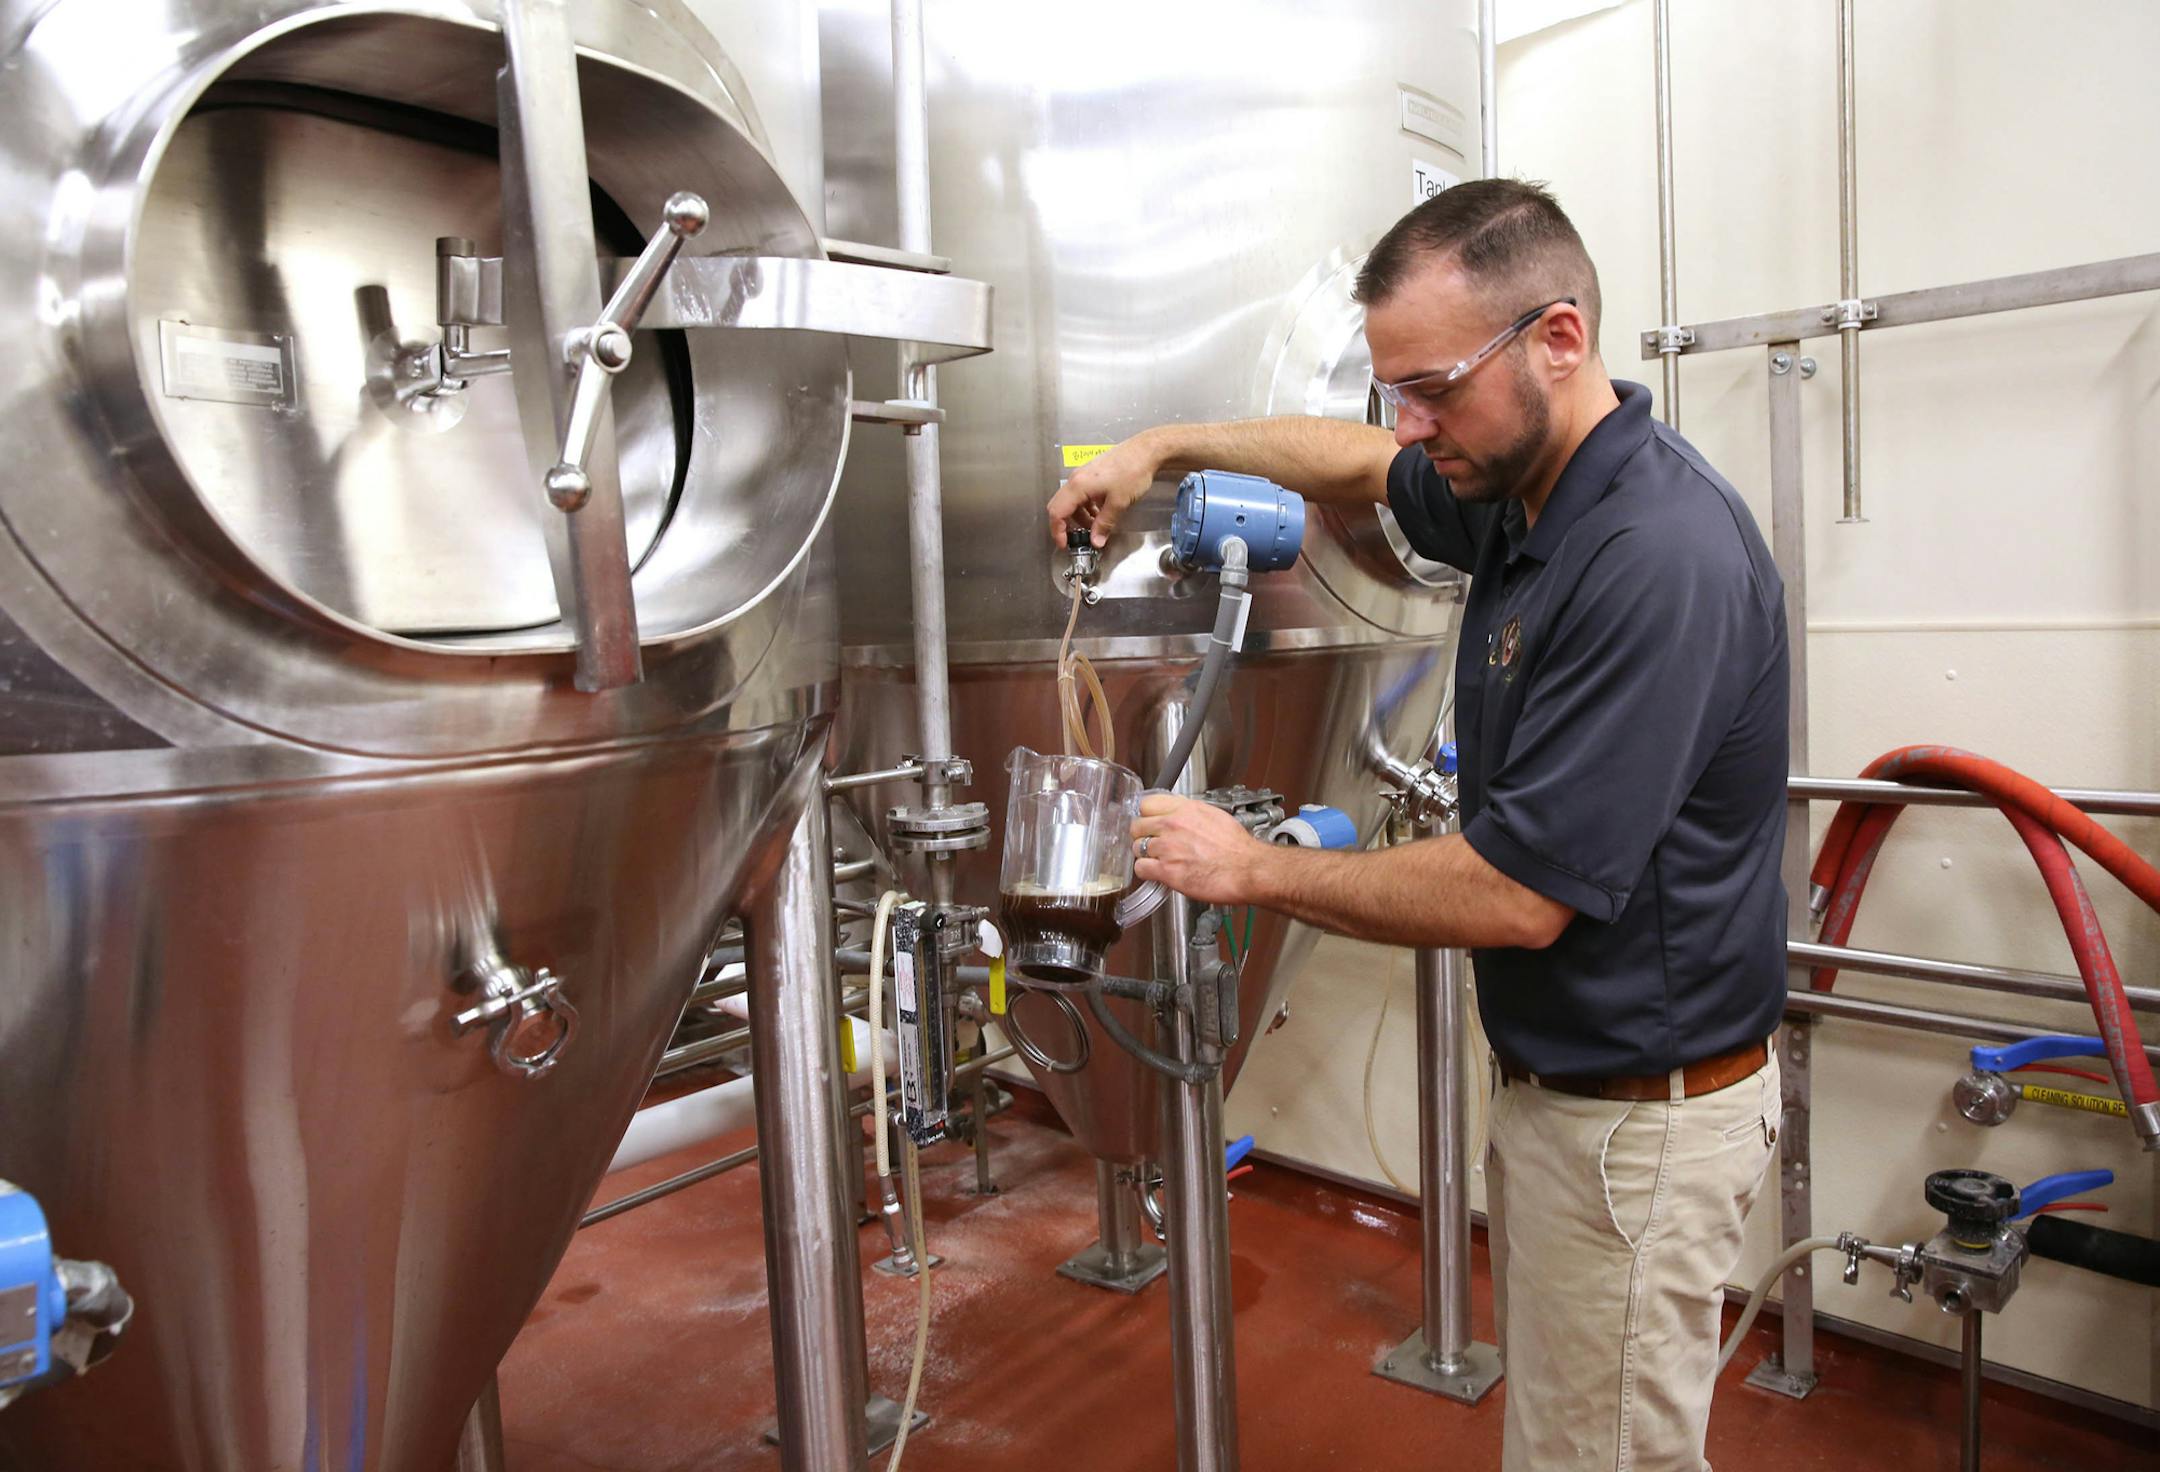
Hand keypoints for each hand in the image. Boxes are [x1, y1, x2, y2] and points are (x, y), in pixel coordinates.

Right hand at [1046, 432, 1164, 547]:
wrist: (1145, 451)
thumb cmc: (1132, 472)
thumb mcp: (1119, 503)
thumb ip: (1105, 524)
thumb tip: (1096, 541)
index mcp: (1078, 485)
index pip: (1057, 512)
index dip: (1058, 531)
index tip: (1065, 544)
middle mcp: (1076, 479)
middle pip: (1059, 506)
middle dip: (1066, 525)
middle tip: (1077, 538)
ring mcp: (1082, 475)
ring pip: (1071, 501)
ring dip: (1079, 517)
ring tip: (1095, 527)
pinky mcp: (1091, 474)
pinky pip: (1080, 494)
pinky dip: (1086, 507)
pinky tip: (1100, 513)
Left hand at [1131, 794, 1271, 906]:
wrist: (1248, 870)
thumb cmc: (1238, 848)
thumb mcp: (1215, 816)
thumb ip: (1191, 814)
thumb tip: (1180, 815)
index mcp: (1185, 810)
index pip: (1146, 804)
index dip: (1146, 815)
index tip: (1149, 822)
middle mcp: (1173, 825)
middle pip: (1137, 825)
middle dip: (1143, 835)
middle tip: (1151, 843)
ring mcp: (1167, 847)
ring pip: (1137, 847)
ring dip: (1145, 854)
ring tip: (1158, 860)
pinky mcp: (1167, 870)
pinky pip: (1141, 868)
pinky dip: (1147, 872)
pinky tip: (1157, 873)